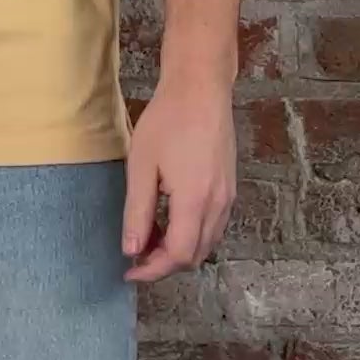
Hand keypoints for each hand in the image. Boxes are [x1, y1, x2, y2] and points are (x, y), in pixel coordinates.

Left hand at [121, 72, 235, 282]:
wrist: (201, 88)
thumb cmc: (168, 120)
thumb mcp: (142, 165)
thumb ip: (137, 211)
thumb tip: (131, 249)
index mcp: (195, 201)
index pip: (178, 256)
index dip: (153, 270)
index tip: (130, 270)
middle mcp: (218, 204)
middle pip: (195, 255)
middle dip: (164, 263)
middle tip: (135, 254)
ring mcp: (228, 196)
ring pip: (207, 243)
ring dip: (179, 249)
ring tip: (148, 237)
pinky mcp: (230, 187)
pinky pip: (213, 225)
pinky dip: (192, 234)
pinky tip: (170, 219)